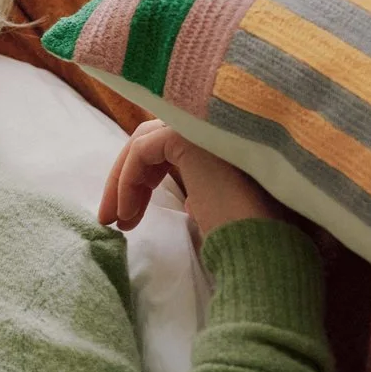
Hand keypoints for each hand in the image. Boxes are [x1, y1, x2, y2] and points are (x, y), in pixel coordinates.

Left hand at [99, 120, 283, 239]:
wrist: (259, 245)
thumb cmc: (243, 235)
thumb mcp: (218, 209)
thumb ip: (203, 194)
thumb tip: (190, 199)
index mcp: (220, 141)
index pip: (166, 146)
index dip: (141, 180)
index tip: (127, 219)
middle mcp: (212, 126)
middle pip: (150, 141)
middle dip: (125, 180)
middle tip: (111, 220)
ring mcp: (202, 126)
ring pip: (142, 143)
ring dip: (122, 182)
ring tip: (116, 221)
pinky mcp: (188, 136)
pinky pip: (142, 151)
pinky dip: (127, 180)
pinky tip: (127, 211)